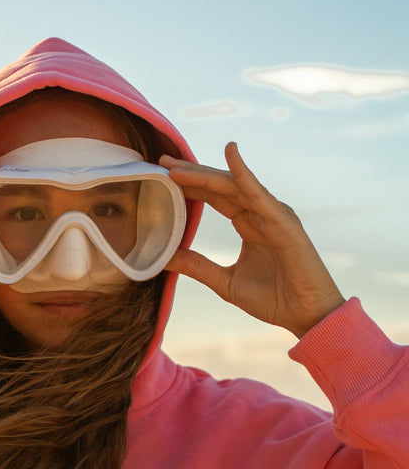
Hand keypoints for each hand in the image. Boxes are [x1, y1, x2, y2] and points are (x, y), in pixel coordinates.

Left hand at [160, 143, 343, 337]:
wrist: (306, 315)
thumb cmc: (273, 299)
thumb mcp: (225, 282)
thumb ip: (198, 267)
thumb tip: (166, 258)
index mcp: (249, 224)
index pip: (215, 197)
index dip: (192, 185)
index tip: (164, 175)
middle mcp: (261, 213)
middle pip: (222, 186)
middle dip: (193, 173)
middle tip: (163, 160)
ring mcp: (273, 214)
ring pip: (234, 186)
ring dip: (206, 174)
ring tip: (177, 166)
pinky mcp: (284, 221)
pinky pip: (259, 194)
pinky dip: (244, 174)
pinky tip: (229, 154)